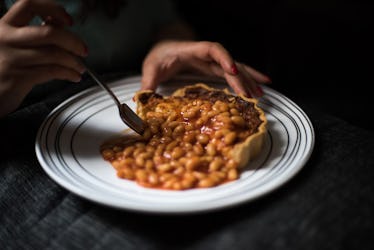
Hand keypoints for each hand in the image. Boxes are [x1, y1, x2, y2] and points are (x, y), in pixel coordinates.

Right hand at [0, 0, 86, 116]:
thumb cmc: (3, 68)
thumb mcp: (12, 44)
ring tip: (80, 67)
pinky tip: (73, 76)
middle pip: (49, 32)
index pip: (29, 4)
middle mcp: (6, 39)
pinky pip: (52, 71)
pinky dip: (68, 73)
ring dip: (73, 61)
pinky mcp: (18, 77)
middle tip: (83, 50)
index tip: (69, 20)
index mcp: (5, 25)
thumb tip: (59, 23)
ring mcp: (12, 58)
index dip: (53, 9)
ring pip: (54, 54)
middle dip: (73, 41)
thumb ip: (33, 34)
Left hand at [141, 40, 270, 97]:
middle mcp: (206, 55)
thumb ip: (148, 83)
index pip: (212, 49)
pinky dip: (246, 79)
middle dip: (240, 78)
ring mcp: (213, 61)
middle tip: (250, 96)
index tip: (231, 70)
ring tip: (261, 94)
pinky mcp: (215, 68)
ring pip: (235, 68)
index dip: (224, 57)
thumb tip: (141, 100)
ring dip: (248, 80)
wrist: (164, 48)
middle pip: (228, 62)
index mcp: (191, 50)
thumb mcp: (151, 68)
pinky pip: (233, 73)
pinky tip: (258, 87)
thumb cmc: (159, 55)